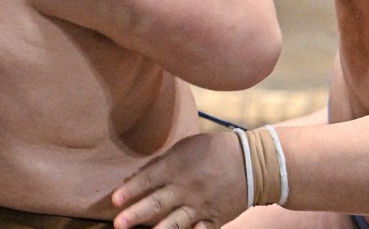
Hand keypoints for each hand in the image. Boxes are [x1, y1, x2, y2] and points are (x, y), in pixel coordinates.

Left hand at [113, 132, 247, 228]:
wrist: (252, 162)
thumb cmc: (215, 151)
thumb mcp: (187, 148)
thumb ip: (163, 162)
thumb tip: (137, 177)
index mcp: (178, 167)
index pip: (149, 179)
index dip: (131, 190)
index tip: (115, 200)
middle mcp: (187, 188)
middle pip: (158, 203)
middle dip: (137, 214)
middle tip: (119, 223)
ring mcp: (201, 205)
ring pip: (176, 221)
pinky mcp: (214, 218)